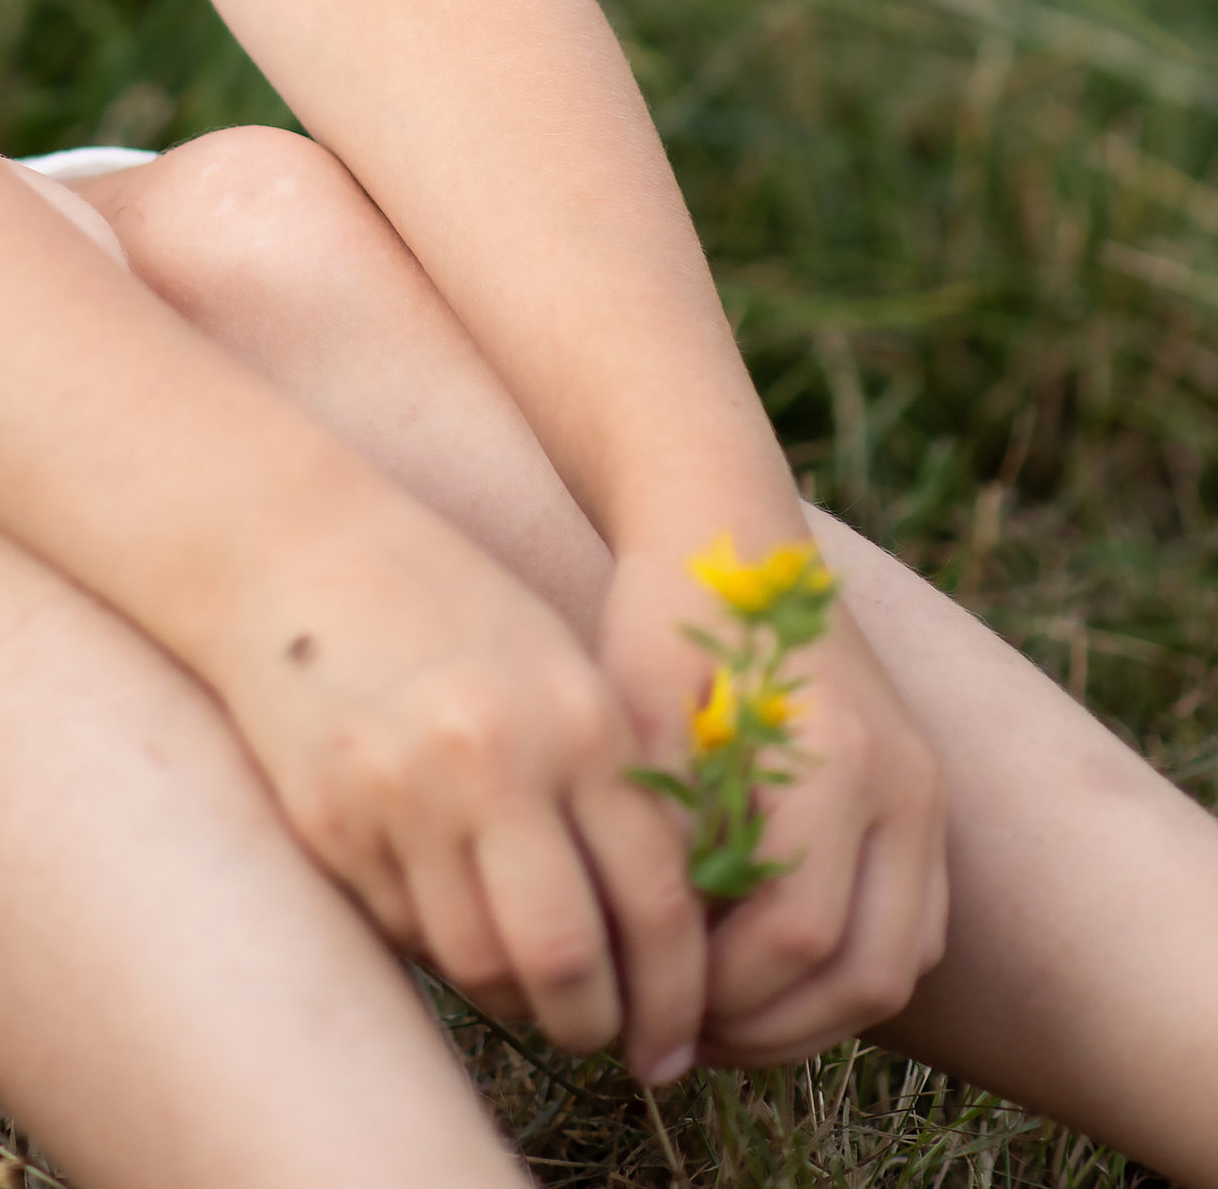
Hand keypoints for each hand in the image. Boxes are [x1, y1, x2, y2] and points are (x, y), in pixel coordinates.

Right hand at [217, 494, 707, 1083]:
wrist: (291, 548)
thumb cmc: (448, 608)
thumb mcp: (557, 668)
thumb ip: (611, 786)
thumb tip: (662, 940)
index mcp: (580, 718)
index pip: (658, 900)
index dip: (676, 995)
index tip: (673, 1042)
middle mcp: (497, 758)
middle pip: (566, 959)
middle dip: (594, 1023)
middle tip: (602, 1037)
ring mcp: (405, 791)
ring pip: (478, 963)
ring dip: (512, 999)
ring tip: (526, 986)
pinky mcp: (331, 818)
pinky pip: (404, 928)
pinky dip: (437, 944)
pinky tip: (449, 911)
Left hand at [599, 538, 949, 1066]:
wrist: (729, 521)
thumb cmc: (667, 610)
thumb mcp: (637, 708)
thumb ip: (659, 829)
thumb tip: (654, 960)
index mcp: (831, 753)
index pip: (796, 933)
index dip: (720, 992)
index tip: (647, 1008)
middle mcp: (899, 780)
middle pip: (864, 973)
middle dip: (768, 1028)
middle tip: (678, 1038)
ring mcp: (924, 791)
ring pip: (896, 963)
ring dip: (810, 1015)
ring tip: (712, 1017)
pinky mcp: (922, 798)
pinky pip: (909, 928)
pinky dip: (844, 974)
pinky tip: (757, 972)